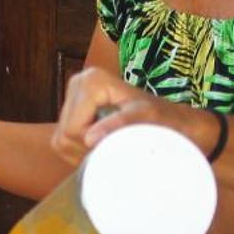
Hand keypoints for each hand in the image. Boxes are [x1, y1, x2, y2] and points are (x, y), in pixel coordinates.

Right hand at [50, 66, 200, 163]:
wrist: (172, 120)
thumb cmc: (162, 119)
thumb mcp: (144, 119)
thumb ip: (119, 125)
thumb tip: (90, 139)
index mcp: (92, 81)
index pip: (72, 130)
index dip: (91, 145)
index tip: (116, 144)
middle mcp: (78, 82)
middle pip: (65, 135)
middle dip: (86, 149)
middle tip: (114, 148)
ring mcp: (72, 95)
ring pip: (62, 141)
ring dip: (83, 152)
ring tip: (109, 146)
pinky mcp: (70, 109)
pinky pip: (63, 141)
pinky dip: (80, 150)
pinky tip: (101, 145)